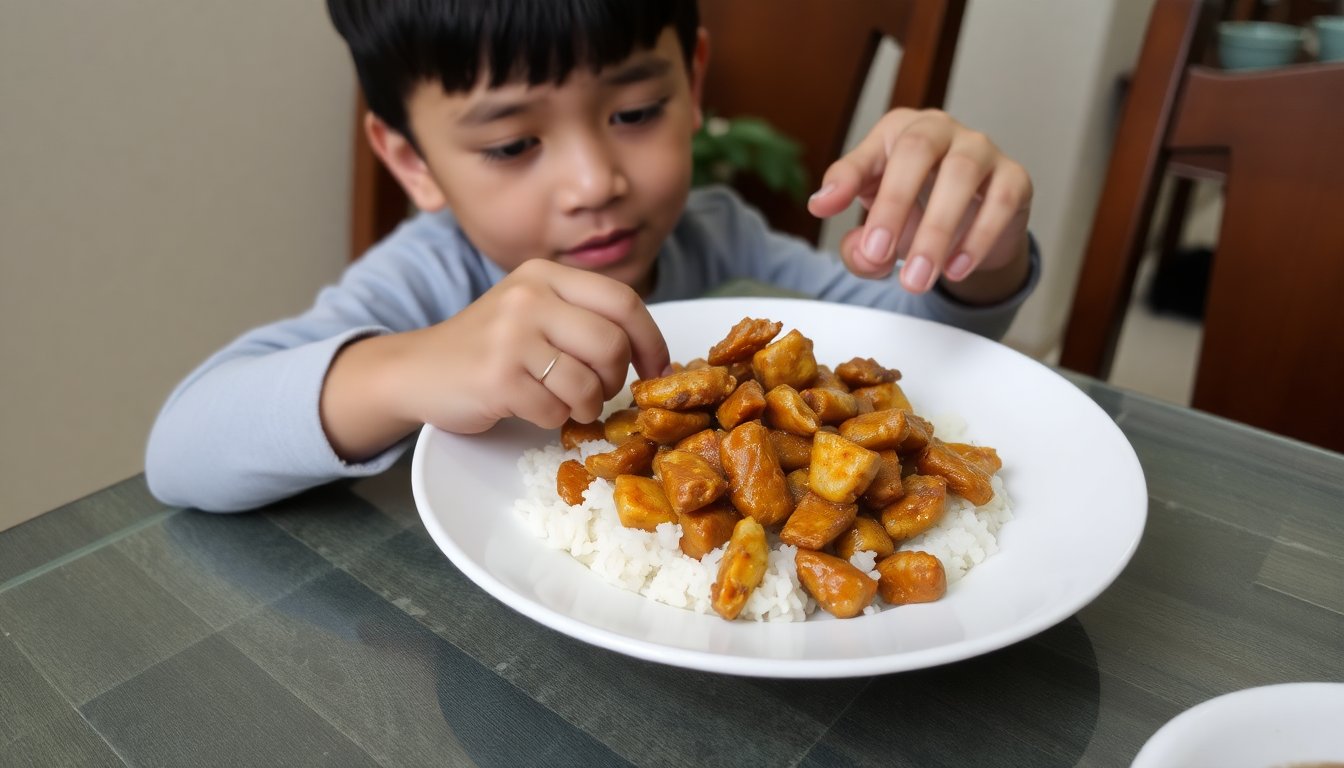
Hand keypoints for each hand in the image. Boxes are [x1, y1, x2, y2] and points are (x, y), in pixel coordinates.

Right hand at [320, 260, 668, 459]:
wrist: (416, 369)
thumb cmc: (487, 346)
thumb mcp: (533, 310)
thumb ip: (582, 316)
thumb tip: (651, 352)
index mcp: (546, 274)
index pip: (623, 301)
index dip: (651, 339)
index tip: (656, 368)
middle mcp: (529, 296)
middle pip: (612, 343)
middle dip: (615, 378)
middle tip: (597, 390)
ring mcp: (511, 335)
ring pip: (588, 382)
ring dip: (586, 405)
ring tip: (564, 401)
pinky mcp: (497, 377)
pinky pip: (555, 409)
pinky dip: (553, 418)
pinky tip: (532, 407)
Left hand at [806, 109, 1032, 302]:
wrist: (973, 229)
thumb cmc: (918, 213)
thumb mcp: (879, 230)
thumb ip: (861, 246)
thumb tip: (862, 251)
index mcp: (896, 134)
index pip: (866, 154)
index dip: (845, 179)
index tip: (823, 208)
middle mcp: (938, 130)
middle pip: (916, 152)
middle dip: (894, 205)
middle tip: (878, 254)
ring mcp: (980, 149)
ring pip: (961, 174)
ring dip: (936, 231)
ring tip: (918, 278)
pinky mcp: (1014, 176)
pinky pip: (1000, 200)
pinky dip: (978, 238)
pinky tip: (955, 269)